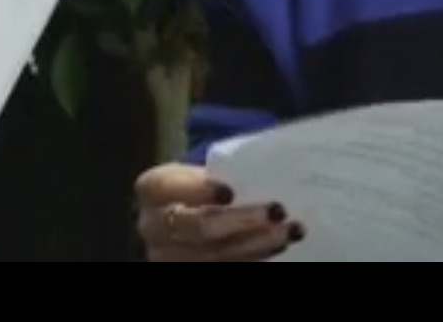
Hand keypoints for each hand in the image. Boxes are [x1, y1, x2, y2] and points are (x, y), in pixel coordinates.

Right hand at [134, 163, 299, 261]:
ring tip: (289, 232)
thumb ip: (222, 174)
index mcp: (153, 189)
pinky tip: (278, 247)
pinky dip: (254, 260)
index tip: (229, 191)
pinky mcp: (187, 269)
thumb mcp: (202, 172)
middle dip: (240, 220)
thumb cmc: (204, 188)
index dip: (197, 189)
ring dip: (257, 245)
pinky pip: (225, 269)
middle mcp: (153, 227)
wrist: (190, 217)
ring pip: (213, 257)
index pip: (169, 187)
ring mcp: (168, 257)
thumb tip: (270, 173)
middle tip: (277, 211)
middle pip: (196, 227)